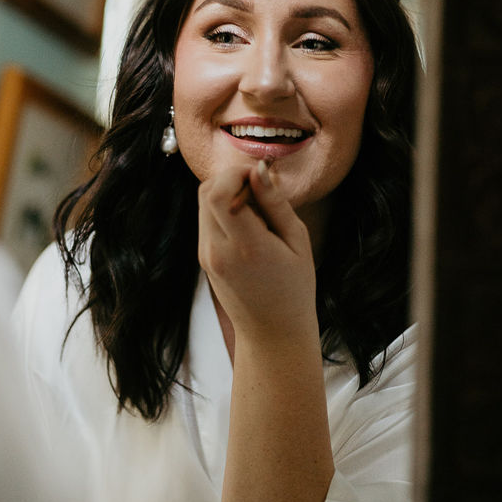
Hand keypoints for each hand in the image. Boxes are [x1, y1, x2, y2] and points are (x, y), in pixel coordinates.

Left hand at [198, 160, 317, 346]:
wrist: (272, 333)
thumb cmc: (294, 288)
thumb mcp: (297, 241)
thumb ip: (275, 203)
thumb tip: (259, 169)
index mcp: (245, 247)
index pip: (220, 194)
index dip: (236, 173)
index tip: (259, 174)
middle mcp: (218, 250)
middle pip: (206, 191)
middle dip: (230, 178)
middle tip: (259, 186)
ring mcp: (206, 255)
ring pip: (203, 203)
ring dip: (226, 193)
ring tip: (257, 208)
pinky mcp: (203, 258)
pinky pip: (206, 220)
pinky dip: (223, 210)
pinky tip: (248, 224)